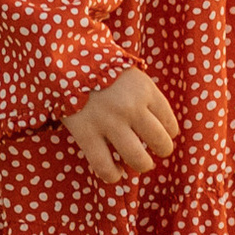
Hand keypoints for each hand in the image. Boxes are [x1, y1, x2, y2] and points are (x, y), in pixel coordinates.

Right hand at [62, 68, 176, 187]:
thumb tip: (159, 127)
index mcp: (145, 89)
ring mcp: (109, 122)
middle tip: (154, 151)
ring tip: (138, 163)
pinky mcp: (86, 133)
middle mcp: (131, 107)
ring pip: (137, 159)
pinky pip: (104, 166)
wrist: (64, 59)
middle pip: (160, 143)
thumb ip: (144, 97)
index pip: (170, 123)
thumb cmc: (100, 68)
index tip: (162, 133)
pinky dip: (113, 175)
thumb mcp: (130, 74)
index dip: (169, 132)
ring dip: (141, 165)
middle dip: (161, 151)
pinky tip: (115, 171)